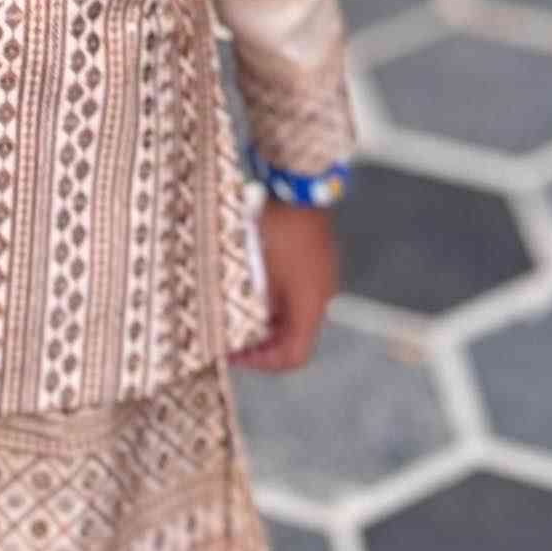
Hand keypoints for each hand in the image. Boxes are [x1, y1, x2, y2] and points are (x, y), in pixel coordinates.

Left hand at [233, 198, 338, 375]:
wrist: (302, 187)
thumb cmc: (281, 227)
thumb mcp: (259, 271)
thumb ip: (252, 306)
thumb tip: (237, 330)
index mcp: (311, 305)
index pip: (295, 356)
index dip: (264, 363)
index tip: (236, 355)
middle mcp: (321, 297)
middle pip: (294, 339)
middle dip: (261, 344)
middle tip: (230, 339)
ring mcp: (320, 280)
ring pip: (293, 317)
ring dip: (266, 322)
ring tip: (235, 315)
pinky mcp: (315, 265)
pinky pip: (295, 295)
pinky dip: (273, 302)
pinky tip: (250, 290)